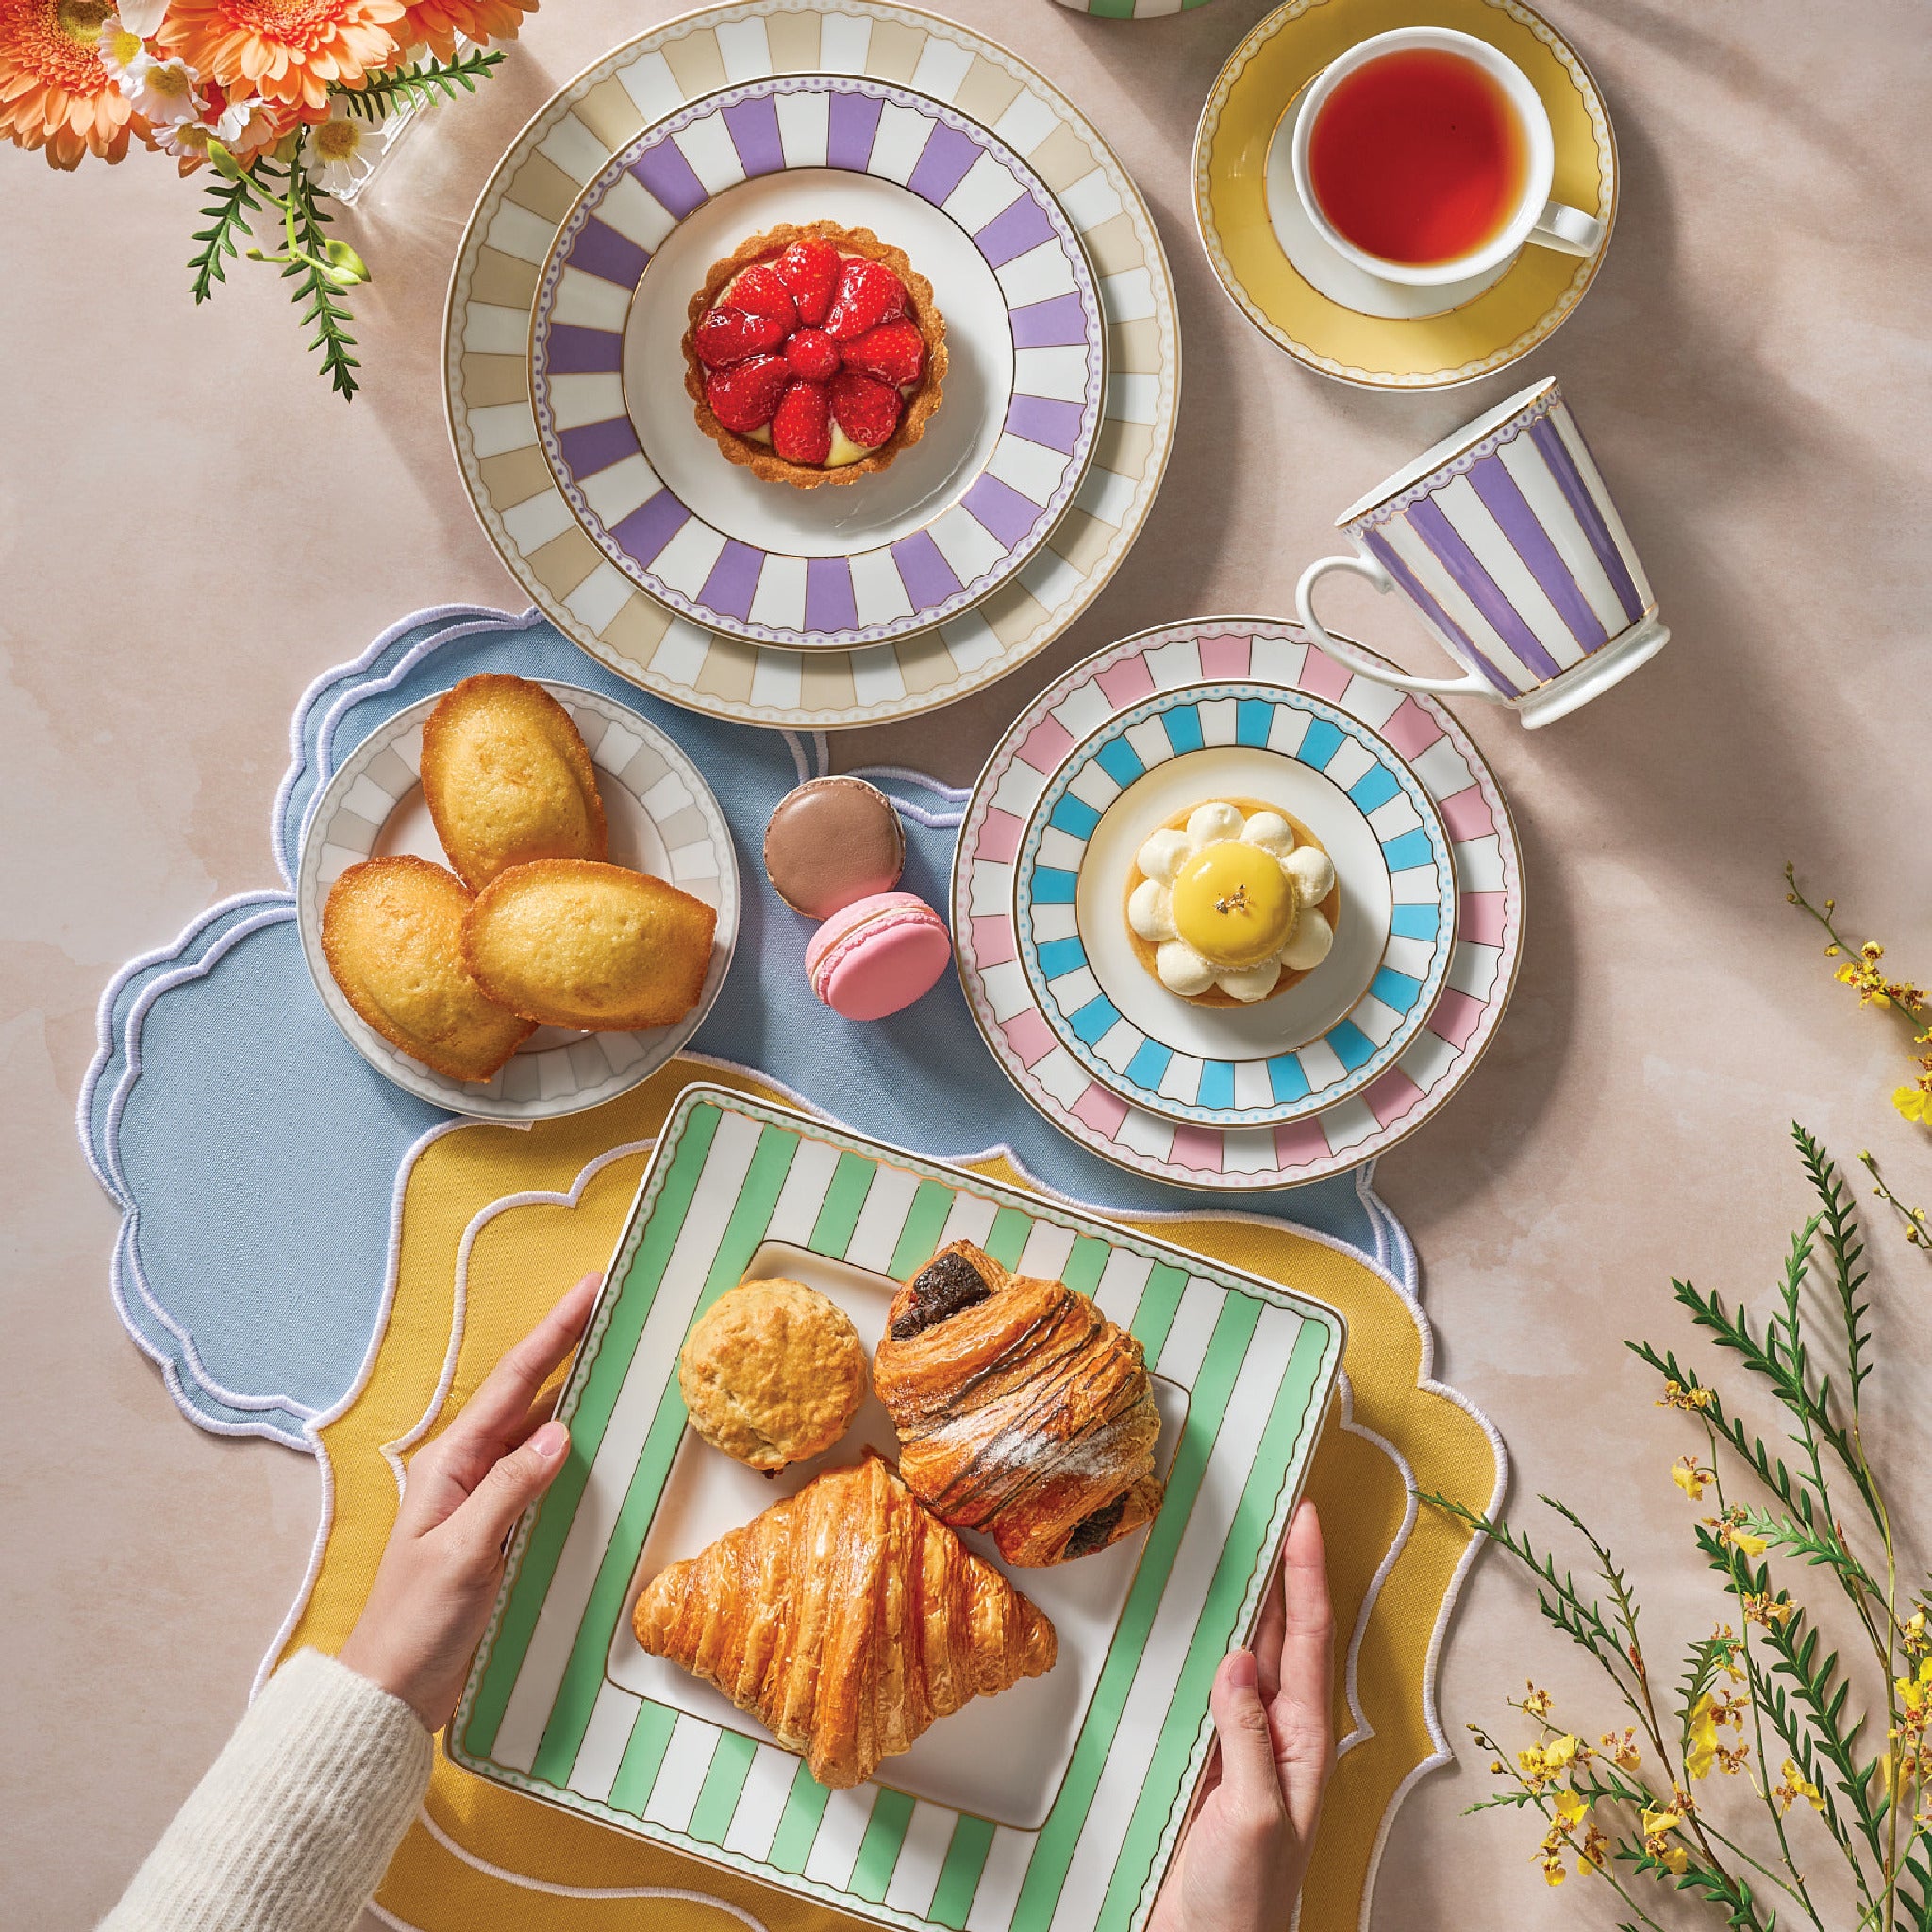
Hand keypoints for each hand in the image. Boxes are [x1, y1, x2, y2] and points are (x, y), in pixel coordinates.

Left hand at [338, 1271, 599, 1730]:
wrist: (392, 1691)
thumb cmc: (416, 1625)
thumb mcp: (463, 1555)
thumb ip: (509, 1492)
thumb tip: (557, 1434)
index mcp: (450, 1464)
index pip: (513, 1384)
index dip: (554, 1333)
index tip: (588, 1291)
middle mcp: (466, 1470)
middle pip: (527, 1394)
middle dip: (566, 1345)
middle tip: (607, 1303)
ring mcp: (483, 1497)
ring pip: (536, 1429)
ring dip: (572, 1390)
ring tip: (610, 1354)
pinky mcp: (499, 1527)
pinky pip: (541, 1471)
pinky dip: (572, 1444)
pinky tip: (594, 1436)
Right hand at [1149, 1500, 1334, 1931]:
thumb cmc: (1244, 1906)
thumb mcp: (1252, 1815)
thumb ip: (1247, 1737)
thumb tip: (1240, 1660)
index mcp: (1303, 1745)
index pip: (1310, 1641)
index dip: (1307, 1575)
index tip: (1305, 1519)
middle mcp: (1279, 1738)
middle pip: (1284, 1636)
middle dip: (1283, 1572)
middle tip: (1276, 1510)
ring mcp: (1243, 1749)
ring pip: (1249, 1656)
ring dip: (1248, 1603)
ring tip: (1243, 1549)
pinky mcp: (1208, 1764)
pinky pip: (1210, 1690)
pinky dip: (1206, 1648)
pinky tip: (1197, 1630)